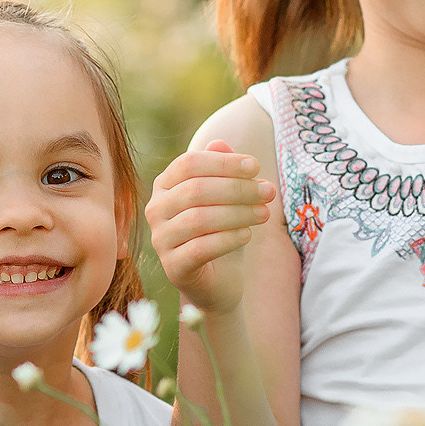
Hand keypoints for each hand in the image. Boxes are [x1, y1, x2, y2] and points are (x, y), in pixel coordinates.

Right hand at [146, 140, 274, 316]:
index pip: (189, 163)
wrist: (219, 282)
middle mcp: (156, 210)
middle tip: (269, 192)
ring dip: (238, 213)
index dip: (224, 163)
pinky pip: (200, 248)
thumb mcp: (226, 197)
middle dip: (237, 188)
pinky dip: (228, 239)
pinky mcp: (173, 268)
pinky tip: (248, 235)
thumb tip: (220, 144)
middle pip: (195, 190)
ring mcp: (161, 240)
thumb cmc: (222, 232)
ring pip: (198, 219)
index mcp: (165, 186)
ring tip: (265, 214)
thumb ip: (222, 170)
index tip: (256, 166)